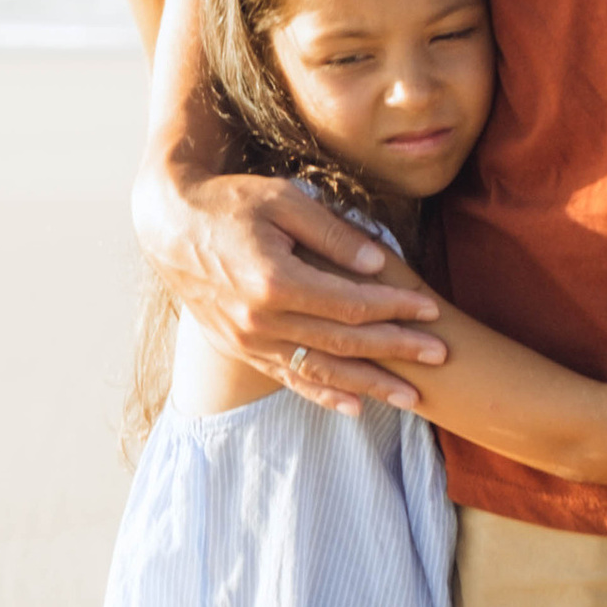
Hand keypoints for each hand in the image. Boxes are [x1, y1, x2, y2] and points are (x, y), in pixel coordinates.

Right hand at [150, 171, 448, 409]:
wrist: (166, 225)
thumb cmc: (228, 201)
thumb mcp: (281, 199)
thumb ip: (332, 233)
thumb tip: (379, 265)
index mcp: (274, 281)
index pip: (350, 304)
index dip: (395, 308)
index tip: (431, 308)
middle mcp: (261, 320)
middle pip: (343, 343)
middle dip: (396, 351)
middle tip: (440, 356)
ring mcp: (248, 341)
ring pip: (319, 371)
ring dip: (369, 386)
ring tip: (412, 398)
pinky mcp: (239, 349)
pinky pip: (287, 379)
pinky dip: (323, 394)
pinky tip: (355, 406)